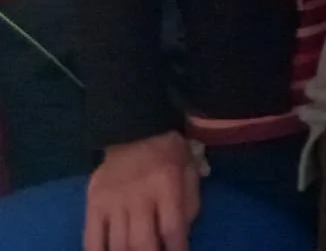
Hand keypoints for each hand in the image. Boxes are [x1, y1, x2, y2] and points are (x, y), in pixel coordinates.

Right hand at [85, 131, 200, 250]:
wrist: (134, 131)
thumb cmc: (168, 154)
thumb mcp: (189, 170)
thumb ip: (189, 203)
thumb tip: (180, 237)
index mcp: (167, 183)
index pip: (172, 227)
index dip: (177, 249)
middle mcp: (138, 194)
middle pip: (142, 242)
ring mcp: (112, 201)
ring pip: (118, 244)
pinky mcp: (93, 204)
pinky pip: (92, 239)